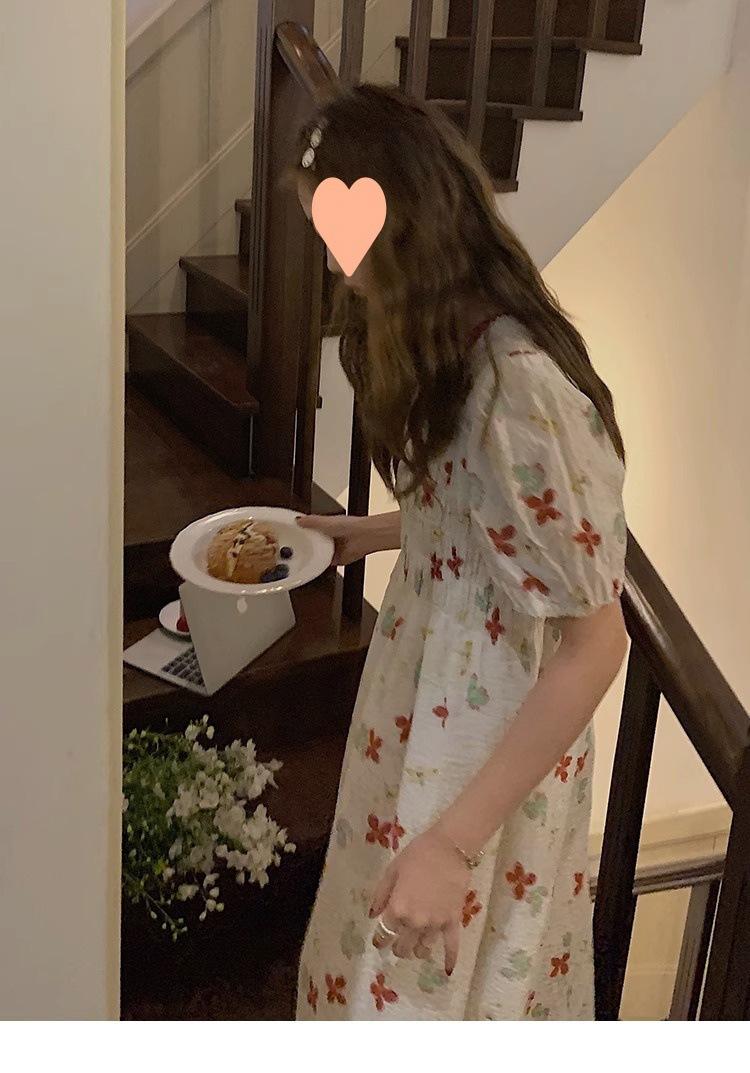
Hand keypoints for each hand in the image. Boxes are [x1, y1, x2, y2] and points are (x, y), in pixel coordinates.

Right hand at [296, 513, 396, 565]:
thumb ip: (310, 521)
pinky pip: (324, 565)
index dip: (301, 533)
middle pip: (312, 544)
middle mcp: (329, 538)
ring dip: (312, 557)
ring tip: (301, 559)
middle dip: (305, 547)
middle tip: (293, 550)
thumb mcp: (325, 521)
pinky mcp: (336, 560)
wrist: (362, 538)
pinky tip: (313, 566)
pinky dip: (319, 566)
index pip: (310, 530)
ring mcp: (332, 550)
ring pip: (318, 555)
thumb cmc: (350, 526)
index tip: (291, 535)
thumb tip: (298, 519)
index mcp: (326, 527)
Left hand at [368, 829, 469, 974]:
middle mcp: (415, 921)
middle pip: (403, 947)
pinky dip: (450, 959)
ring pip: (423, 949)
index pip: (385, 933)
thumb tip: (372, 915)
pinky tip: (447, 971)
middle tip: (398, 944)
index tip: (379, 941)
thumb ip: (380, 894)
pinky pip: (452, 946)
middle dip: (398, 948)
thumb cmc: (418, 854)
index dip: (380, 940)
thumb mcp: (392, 870)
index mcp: (397, 908)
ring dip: (417, 951)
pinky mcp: (453, 921)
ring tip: (416, 948)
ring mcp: (435, 924)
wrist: (450, 848)